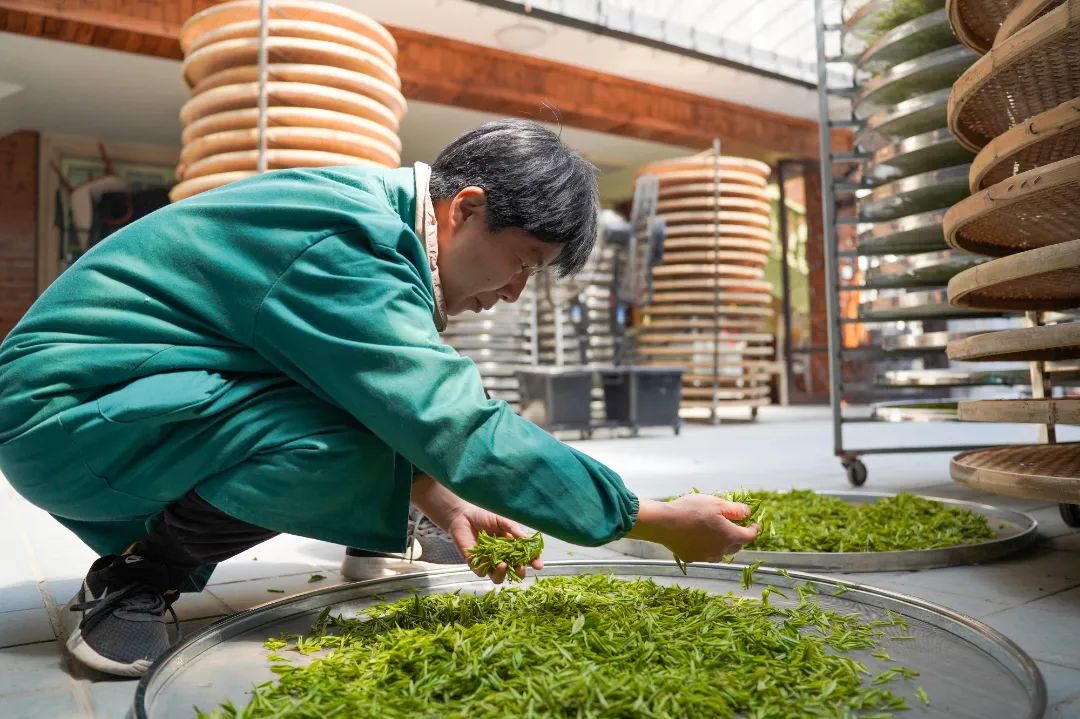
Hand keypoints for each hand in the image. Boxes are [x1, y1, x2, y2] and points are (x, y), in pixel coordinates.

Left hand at [410, 473, 543, 583]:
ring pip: (498, 577)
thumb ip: (513, 529)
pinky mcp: (475, 564)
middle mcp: (502, 557)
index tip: (538, 565)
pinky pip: (481, 572)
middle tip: (520, 567)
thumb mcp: (502, 519)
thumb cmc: (484, 516)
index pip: (526, 558)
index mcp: (512, 547)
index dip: (533, 562)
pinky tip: (487, 560)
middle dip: (520, 572)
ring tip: (503, 564)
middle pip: (514, 572)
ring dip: (503, 574)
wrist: (463, 515)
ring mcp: (488, 562)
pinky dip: (485, 568)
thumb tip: (527, 539)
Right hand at [626, 494, 758, 562]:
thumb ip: (735, 509)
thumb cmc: (691, 510)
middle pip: (736, 546)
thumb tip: (747, 513)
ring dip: (722, 544)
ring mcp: (706, 556)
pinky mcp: (692, 558)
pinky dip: (706, 547)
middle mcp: (720, 550)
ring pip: (720, 552)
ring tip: (716, 533)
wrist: (664, 523)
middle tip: (733, 525)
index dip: (754, 529)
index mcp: (730, 536)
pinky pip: (704, 554)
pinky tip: (698, 538)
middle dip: (738, 536)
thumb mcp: (716, 503)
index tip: (753, 524)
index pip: (749, 536)